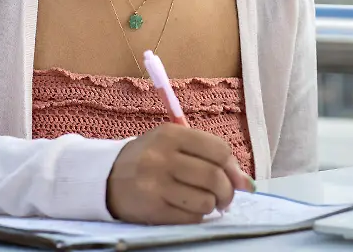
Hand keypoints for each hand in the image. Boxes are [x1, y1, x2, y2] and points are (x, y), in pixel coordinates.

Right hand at [106, 123, 254, 223]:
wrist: (105, 177)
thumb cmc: (149, 158)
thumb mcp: (174, 144)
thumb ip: (209, 156)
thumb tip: (247, 183)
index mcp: (171, 134)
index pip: (219, 150)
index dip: (233, 168)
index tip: (235, 179)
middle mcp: (163, 157)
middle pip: (214, 177)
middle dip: (227, 192)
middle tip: (224, 198)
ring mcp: (156, 184)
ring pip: (205, 200)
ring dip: (211, 206)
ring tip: (204, 203)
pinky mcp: (152, 209)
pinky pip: (190, 218)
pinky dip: (197, 216)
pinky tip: (189, 210)